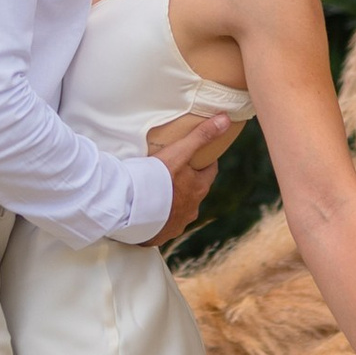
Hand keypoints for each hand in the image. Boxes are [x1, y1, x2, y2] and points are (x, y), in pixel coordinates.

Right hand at [148, 109, 235, 246]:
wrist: (129, 207)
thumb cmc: (156, 178)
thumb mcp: (179, 153)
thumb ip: (201, 136)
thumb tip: (226, 119)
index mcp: (198, 190)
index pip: (209, 172)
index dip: (205, 161)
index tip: (199, 154)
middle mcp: (191, 210)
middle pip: (194, 192)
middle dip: (188, 183)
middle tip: (175, 169)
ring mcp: (175, 225)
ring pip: (179, 210)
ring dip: (173, 202)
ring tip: (159, 191)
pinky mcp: (158, 235)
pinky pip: (162, 225)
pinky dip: (158, 218)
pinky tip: (148, 212)